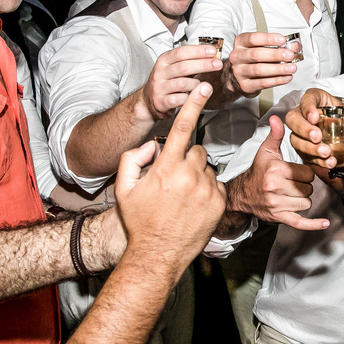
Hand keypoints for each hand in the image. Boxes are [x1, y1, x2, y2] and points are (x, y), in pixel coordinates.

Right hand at [114, 83, 224, 271]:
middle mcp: (190, 176)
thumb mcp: (124, 188)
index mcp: (166, 168)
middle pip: (196, 150)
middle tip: (174, 180)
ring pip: (207, 168)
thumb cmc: (140, 221)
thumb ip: (132, 159)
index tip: (204, 88)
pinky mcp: (220, 203)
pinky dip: (207, 190)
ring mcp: (208, 190)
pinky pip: (217, 185)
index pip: (183, 128)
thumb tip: (152, 145)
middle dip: (186, 158)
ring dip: (197, 175)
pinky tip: (194, 205)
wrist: (158, 254)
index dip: (193, 104)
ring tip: (183, 197)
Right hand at [140, 44, 222, 121]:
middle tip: (217, 64)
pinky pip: (179, 99)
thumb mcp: (174, 66)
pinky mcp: (161, 101)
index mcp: (164, 60)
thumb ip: (190, 60)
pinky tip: (193, 96)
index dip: (198, 51)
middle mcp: (160, 72)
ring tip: (203, 86)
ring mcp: (159, 87)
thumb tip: (212, 54)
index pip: (181, 52)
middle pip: (183, 67)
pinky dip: (189, 98)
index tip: (213, 51)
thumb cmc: (167, 82)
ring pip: (183, 84)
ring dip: (197, 84)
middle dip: (203, 64)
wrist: (149, 101)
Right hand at [223, 32, 299, 97]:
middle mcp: (237, 57)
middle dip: (275, 55)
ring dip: (278, 69)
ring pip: (259, 70)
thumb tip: (295, 46)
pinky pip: (262, 83)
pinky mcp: (245, 85)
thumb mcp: (262, 48)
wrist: (238, 78)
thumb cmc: (252, 59)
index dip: (268, 39)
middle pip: (256, 54)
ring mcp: (239, 72)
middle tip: (290, 55)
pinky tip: (286, 77)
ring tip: (291, 68)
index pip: (253, 38)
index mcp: (241, 43)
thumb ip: (279, 46)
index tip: (283, 40)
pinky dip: (276, 80)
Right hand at [227, 116, 328, 230]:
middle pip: (309, 188)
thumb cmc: (258, 171)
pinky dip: (313, 224)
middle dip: (304, 186)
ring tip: (291, 193)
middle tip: (293, 183)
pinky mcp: (279, 217)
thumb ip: (276, 135)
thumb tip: (277, 118)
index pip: (307, 173)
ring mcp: (277, 204)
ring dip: (303, 199)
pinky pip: (300, 223)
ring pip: (307, 203)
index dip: (305, 173)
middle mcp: (276, 188)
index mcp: (276, 170)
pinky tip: (325, 223)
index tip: (297, 172)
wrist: (243, 194)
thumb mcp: (266, 151)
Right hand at [284, 88, 343, 175]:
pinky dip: (317, 160)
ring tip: (327, 152)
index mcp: (319, 101)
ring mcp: (302, 133)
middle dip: (303, 129)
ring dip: (310, 148)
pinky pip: (304, 155)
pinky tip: (329, 161)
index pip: (308, 98)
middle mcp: (306, 115)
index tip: (314, 117)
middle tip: (317, 137)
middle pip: (293, 118)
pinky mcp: (303, 149)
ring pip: (295, 139)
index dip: (308, 107)